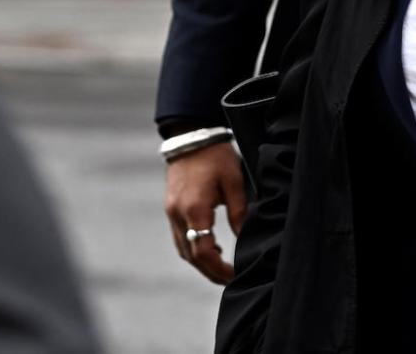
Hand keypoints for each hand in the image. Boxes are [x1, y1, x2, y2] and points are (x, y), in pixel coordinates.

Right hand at [164, 141, 246, 283]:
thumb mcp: (234, 181)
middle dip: (209, 271)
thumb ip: (239, 212)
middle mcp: (178, 215)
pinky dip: (193, 247)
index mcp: (195, 209)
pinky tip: (210, 245)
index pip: (203, 251)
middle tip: (229, 278)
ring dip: (200, 261)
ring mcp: (171, 212)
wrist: (191, 137)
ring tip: (222, 265)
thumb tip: (245, 237)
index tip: (234, 274)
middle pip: (190, 256)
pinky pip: (180, 237)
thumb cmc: (216, 157)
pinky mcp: (170, 208)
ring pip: (183, 249)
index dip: (218, 268)